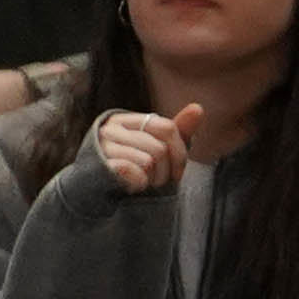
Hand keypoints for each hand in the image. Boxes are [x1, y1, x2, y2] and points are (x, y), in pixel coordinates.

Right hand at [88, 102, 206, 196]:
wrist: (100, 191)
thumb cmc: (135, 167)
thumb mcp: (160, 146)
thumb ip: (179, 129)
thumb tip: (198, 107)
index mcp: (126, 119)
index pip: (168, 128)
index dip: (180, 153)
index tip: (178, 170)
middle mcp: (111, 128)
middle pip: (160, 148)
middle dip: (167, 170)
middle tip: (157, 179)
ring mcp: (103, 146)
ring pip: (149, 161)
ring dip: (154, 178)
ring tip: (145, 180)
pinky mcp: (100, 165)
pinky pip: (136, 172)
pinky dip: (141, 183)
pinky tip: (133, 185)